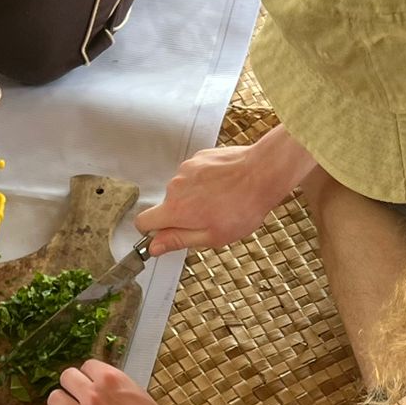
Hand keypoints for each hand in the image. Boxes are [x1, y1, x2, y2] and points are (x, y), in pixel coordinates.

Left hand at [48, 361, 184, 404]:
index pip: (86, 365)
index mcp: (113, 380)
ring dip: (61, 403)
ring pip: (54, 399)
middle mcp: (95, 395)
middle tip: (77, 397)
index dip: (89, 376)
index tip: (90, 384)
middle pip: (66, 377)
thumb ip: (115, 388)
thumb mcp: (137, 394)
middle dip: (72, 386)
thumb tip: (99, 386)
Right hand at [137, 141, 298, 256]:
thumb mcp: (212, 236)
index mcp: (175, 209)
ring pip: (182, 189)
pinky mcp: (198, 157)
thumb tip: (153, 247)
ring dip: (195, 197)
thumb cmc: (242, 207)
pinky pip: (194, 174)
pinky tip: (224, 186)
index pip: (143, 222)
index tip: (167, 234)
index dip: (152, 232)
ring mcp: (186, 168)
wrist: (262, 172)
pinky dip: (205, 181)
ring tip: (222, 201)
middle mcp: (175, 185)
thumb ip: (178, 240)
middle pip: (166, 205)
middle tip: (209, 219)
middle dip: (182, 214)